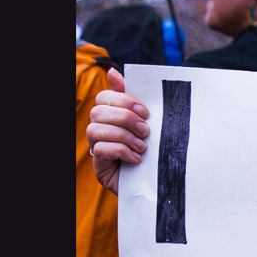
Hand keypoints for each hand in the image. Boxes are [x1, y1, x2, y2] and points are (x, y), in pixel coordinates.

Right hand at [85, 68, 150, 194]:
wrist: (161, 184)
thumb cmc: (155, 152)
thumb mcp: (150, 125)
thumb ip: (134, 101)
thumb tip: (113, 72)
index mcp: (111, 117)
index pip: (104, 98)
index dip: (123, 101)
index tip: (145, 112)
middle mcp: (100, 130)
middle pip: (98, 112)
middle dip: (124, 118)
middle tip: (146, 131)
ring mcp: (98, 149)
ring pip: (95, 130)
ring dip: (123, 136)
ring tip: (143, 147)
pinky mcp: (100, 167)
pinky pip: (100, 150)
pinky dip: (121, 151)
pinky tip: (137, 159)